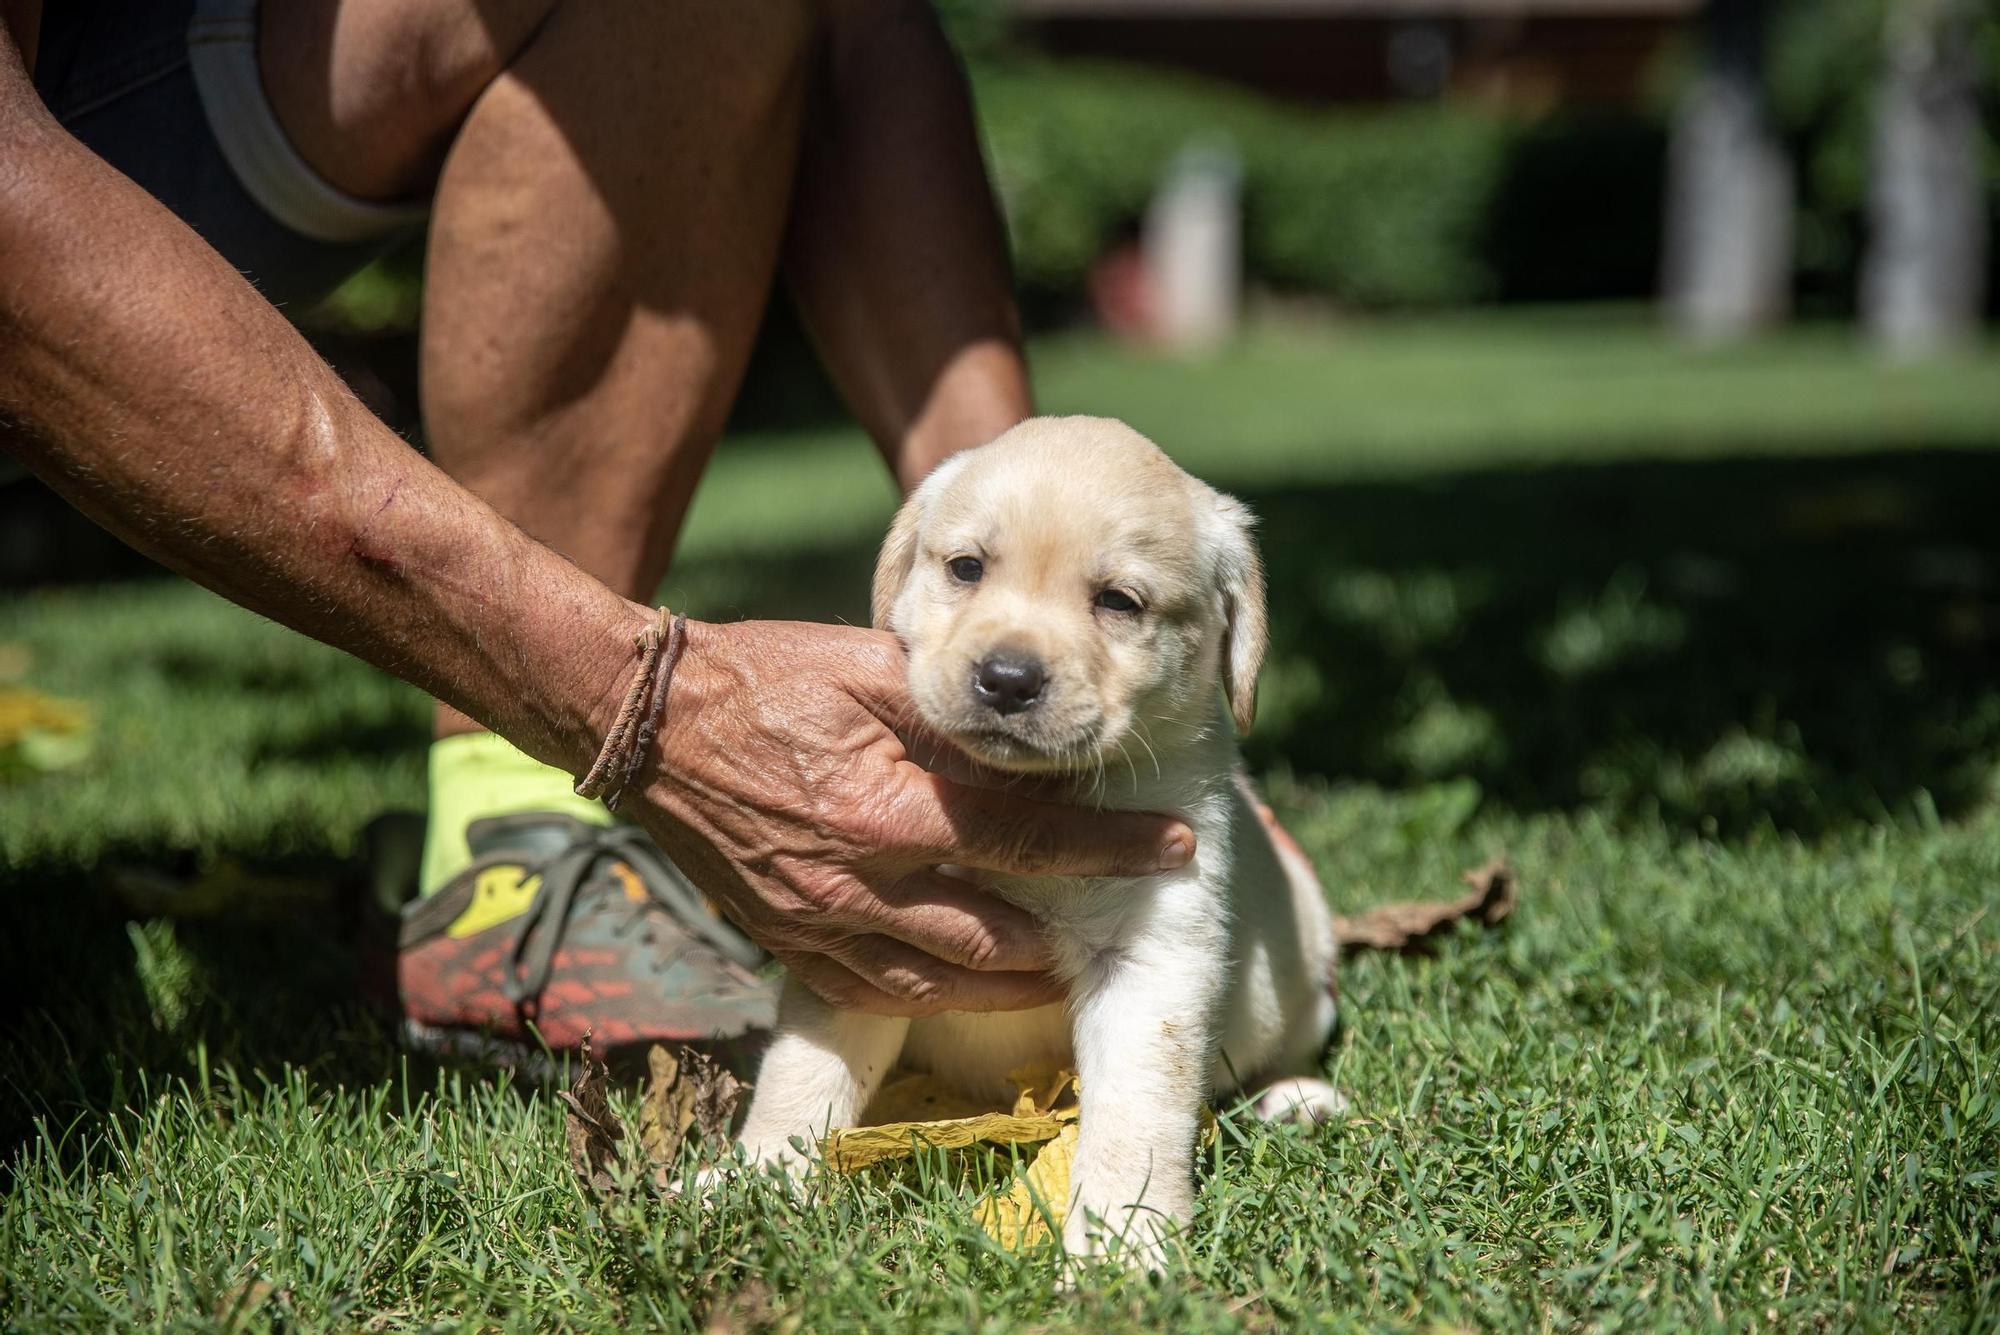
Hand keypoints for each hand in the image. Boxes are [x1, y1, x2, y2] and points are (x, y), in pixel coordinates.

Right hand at [626, 618, 1195, 1015]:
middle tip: (1136, 913)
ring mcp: (817, 921)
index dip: (1113, 847)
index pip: (1030, 838)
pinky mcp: (784, 941)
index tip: (1179, 844)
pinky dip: (931, 994)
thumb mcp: (865, 669)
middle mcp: (858, 881)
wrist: (649, 726)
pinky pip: (872, 992)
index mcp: (888, 807)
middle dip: (1077, 928)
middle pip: (999, 933)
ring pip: (941, 983)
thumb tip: (1029, 743)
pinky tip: (968, 983)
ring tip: (1064, 967)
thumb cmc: (763, 678)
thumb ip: (950, 716)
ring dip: (1013, 982)